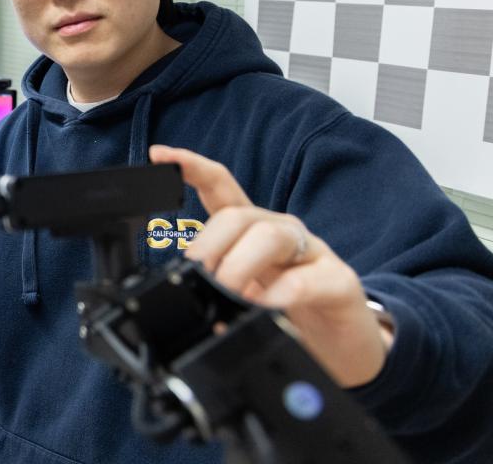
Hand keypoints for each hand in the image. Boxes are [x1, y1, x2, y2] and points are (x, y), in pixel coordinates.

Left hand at [148, 144, 392, 387]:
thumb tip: (185, 290)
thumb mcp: (242, 296)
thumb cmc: (289, 314)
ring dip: (238, 265)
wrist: (344, 346)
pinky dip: (281, 292)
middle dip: (207, 245)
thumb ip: (214, 286)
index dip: (190, 168)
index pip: (219, 187)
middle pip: (236, 216)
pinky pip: (308, 277)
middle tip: (197, 279)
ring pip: (269, 235)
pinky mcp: (339, 281)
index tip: (158, 156)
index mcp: (251, 232)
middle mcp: (280, 232)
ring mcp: (312, 253)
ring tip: (227, 293)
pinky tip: (265, 306)